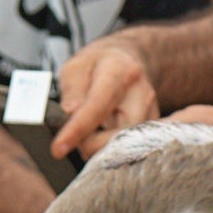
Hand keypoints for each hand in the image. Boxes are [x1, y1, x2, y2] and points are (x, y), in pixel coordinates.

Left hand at [51, 36, 159, 158]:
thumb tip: (70, 113)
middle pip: (119, 133)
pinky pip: (132, 148)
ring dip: (102, 148)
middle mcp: (141, 92)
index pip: (98, 105)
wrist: (127, 63)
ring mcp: (152, 112)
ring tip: (89, 135)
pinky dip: (113, 149)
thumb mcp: (75, 68)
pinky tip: (103, 137)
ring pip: (127, 146)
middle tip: (74, 140)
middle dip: (92, 146)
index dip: (78, 129)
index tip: (58, 149)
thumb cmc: (98, 66)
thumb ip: (72, 89)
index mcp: (119, 70)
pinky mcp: (154, 128)